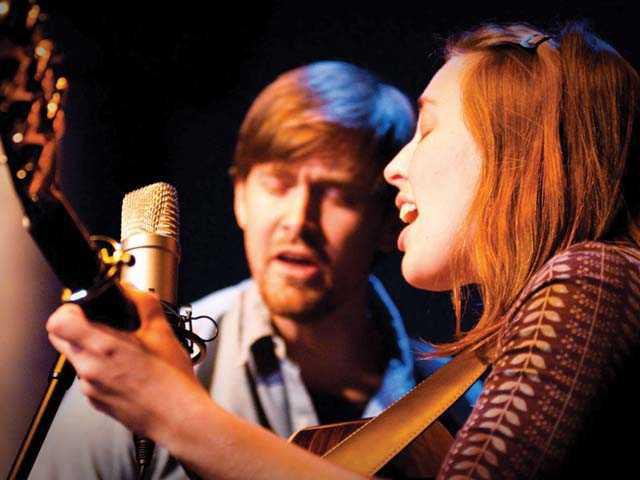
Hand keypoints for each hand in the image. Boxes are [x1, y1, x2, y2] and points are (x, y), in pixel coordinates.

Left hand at [46, 287, 204, 439]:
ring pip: (75, 358)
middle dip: (75, 327)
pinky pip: (88, 378)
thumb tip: (130, 291)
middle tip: (101, 324)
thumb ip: (143, 303)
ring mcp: (89, 389)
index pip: (58, 323)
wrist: (177, 418)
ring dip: (90, 349)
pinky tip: (126, 370)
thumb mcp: (162, 332)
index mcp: (103, 348)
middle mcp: (88, 370)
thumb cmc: (171, 380)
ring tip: (121, 350)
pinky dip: (101, 369)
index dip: (68, 310)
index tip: (84, 308)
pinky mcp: (95, 402)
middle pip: (59, 339)